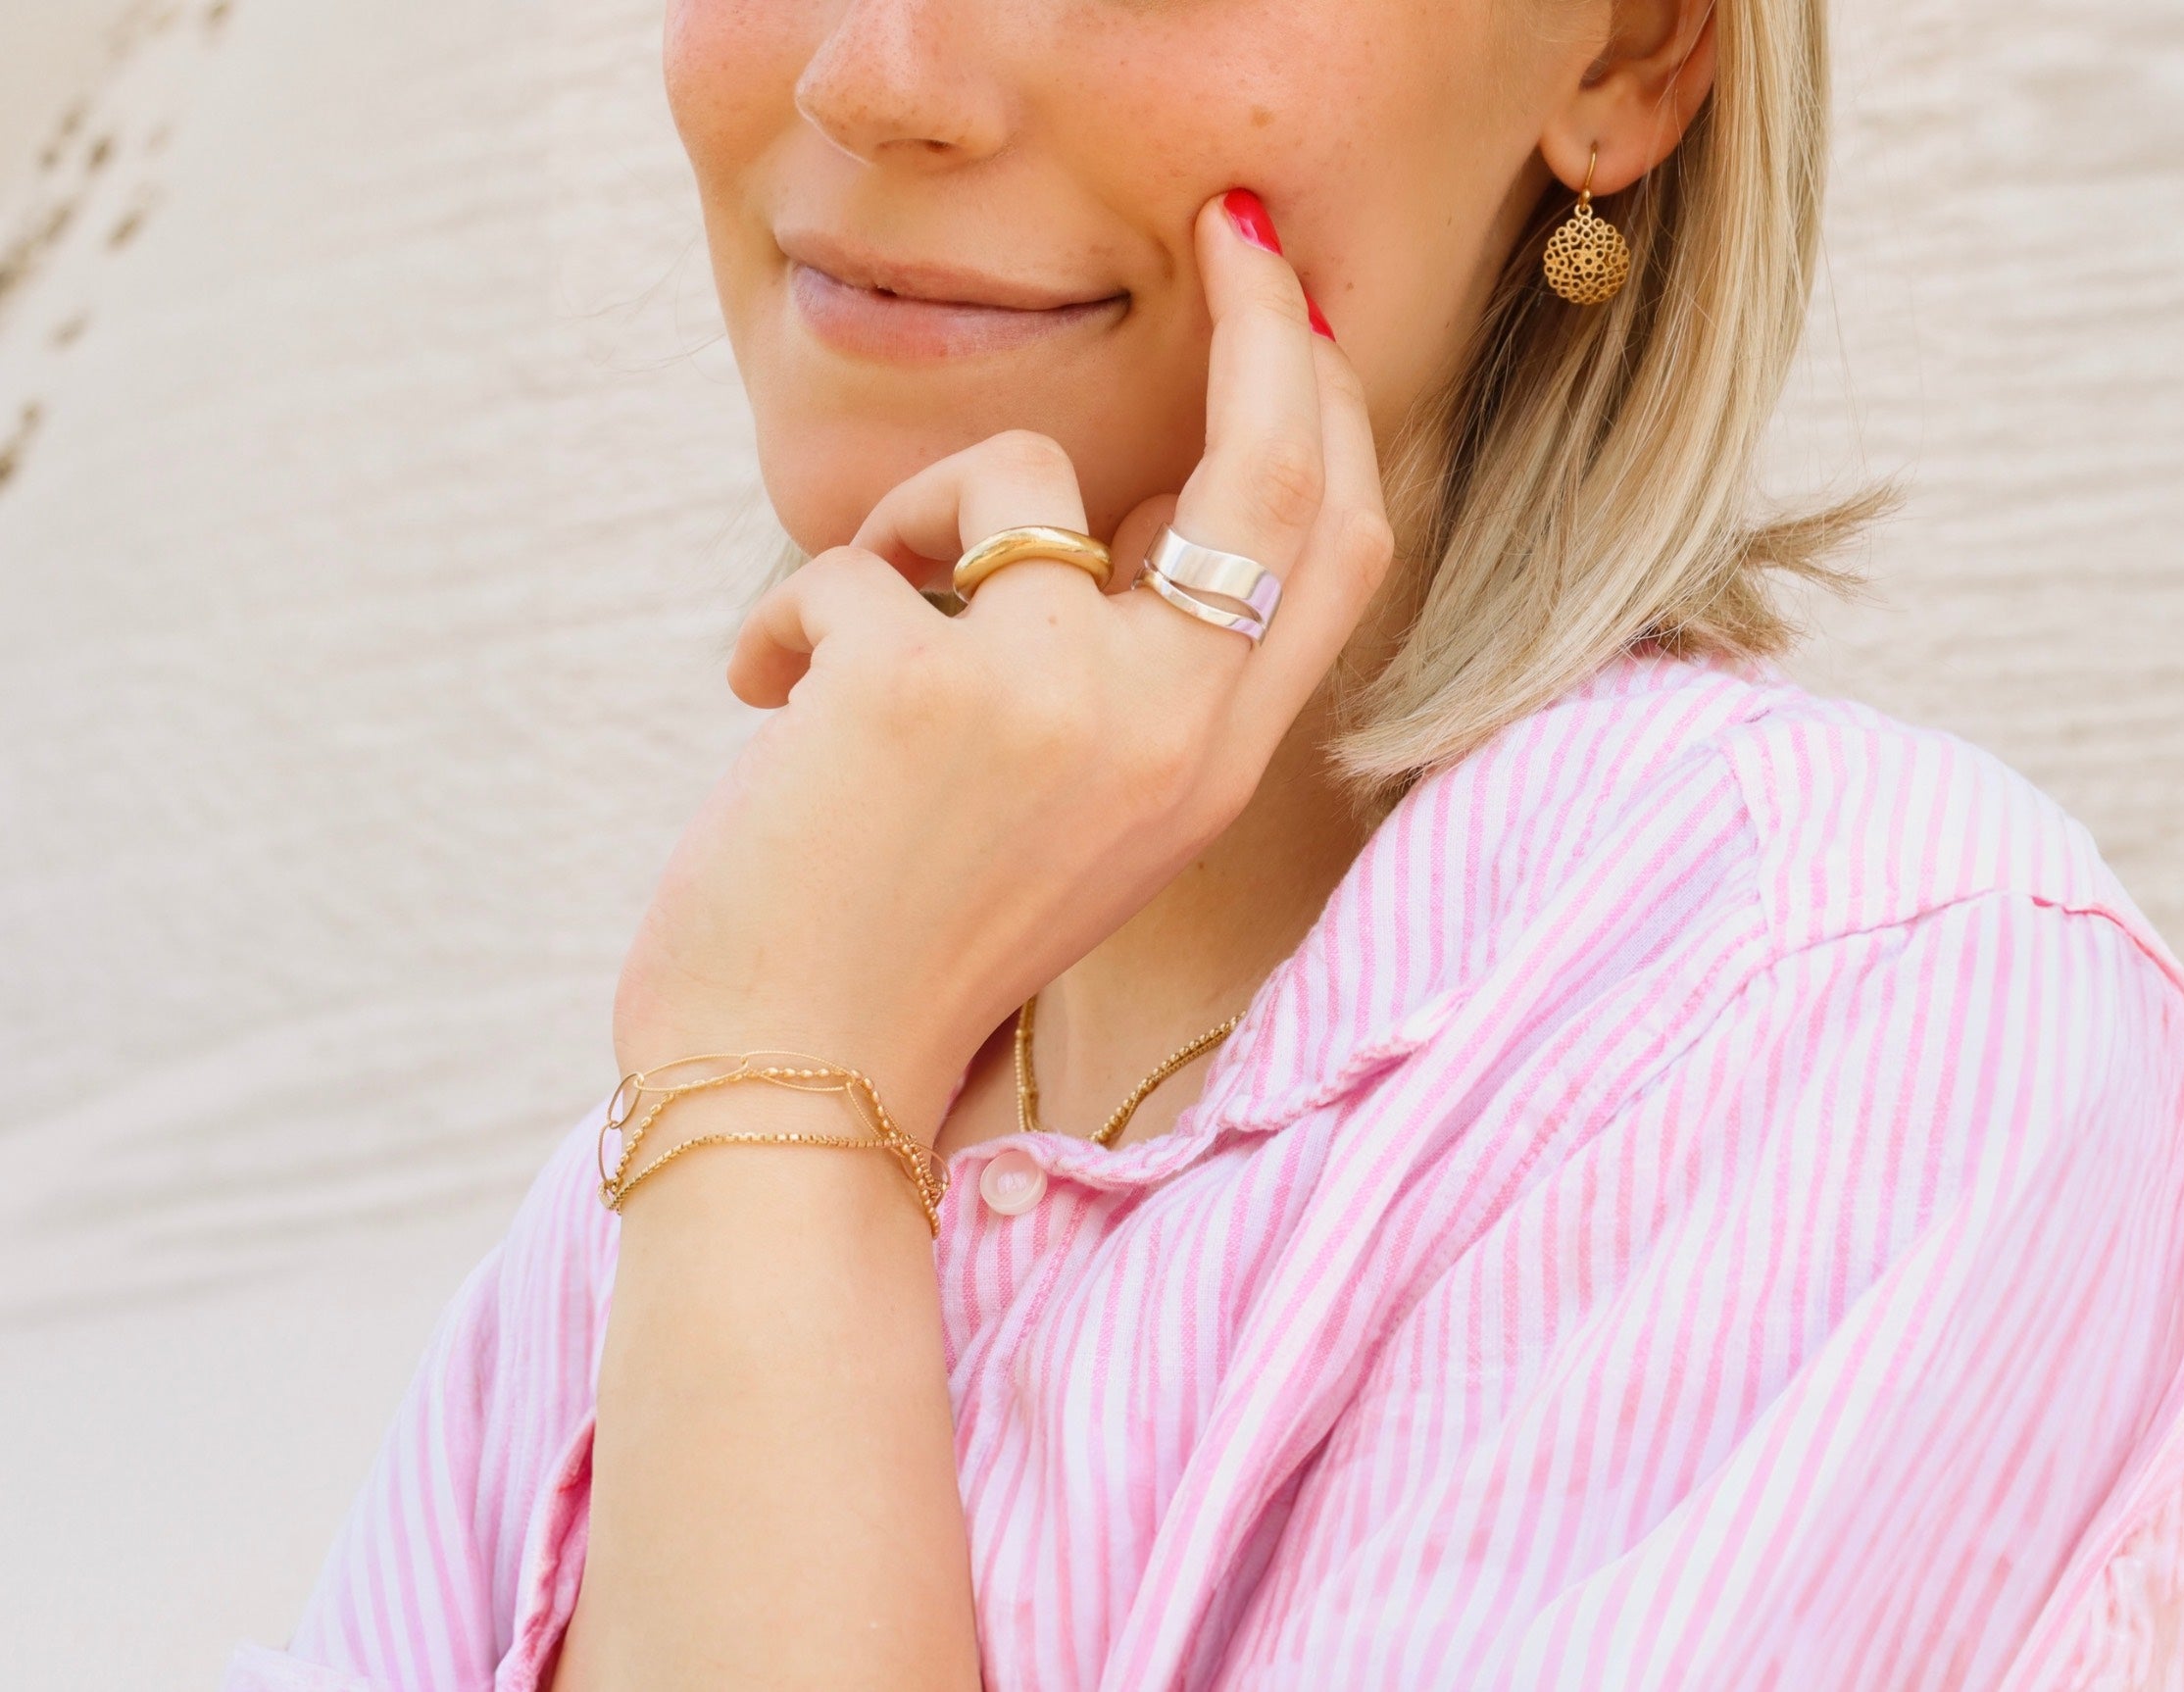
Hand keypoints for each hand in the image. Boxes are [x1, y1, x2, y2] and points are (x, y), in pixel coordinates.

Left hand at [610, 192, 1392, 1136]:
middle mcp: (1171, 732)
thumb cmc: (911, 945)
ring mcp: (1060, 703)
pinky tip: (768, 706)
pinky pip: (856, 559)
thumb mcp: (1082, 819)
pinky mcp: (925, 687)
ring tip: (841, 640)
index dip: (1332, 416)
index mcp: (1214, 768)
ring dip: (908, 525)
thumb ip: (1132, 681)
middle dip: (1267, 330)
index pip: (1337, 554)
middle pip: (1276, 473)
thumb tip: (1109, 516)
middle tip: (1230, 239)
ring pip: (1016, 486)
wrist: (794, 1084)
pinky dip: (789, 616)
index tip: (1295, 316)